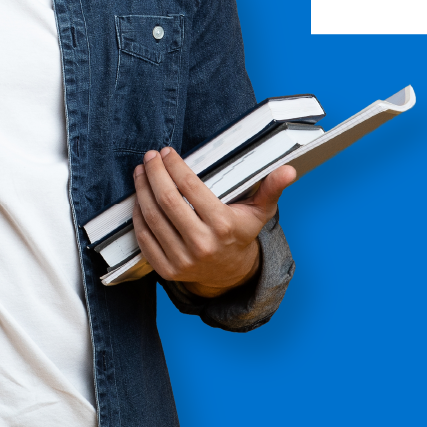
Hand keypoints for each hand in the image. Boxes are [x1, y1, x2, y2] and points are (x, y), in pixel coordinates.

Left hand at [131, 147, 296, 297]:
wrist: (230, 273)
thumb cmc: (241, 233)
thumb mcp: (259, 211)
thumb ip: (272, 188)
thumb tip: (289, 171)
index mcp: (223, 226)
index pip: (191, 188)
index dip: (175, 166)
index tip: (166, 152)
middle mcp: (201, 244)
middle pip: (167, 201)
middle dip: (154, 174)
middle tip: (149, 157)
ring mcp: (182, 259)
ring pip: (152, 218)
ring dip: (142, 191)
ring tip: (141, 172)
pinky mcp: (167, 270)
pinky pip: (145, 239)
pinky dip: (138, 216)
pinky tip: (139, 198)